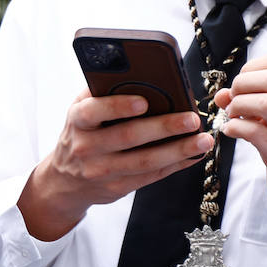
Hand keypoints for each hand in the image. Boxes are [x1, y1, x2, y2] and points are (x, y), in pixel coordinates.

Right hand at [18, 90, 212, 240]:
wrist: (64, 181)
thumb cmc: (82, 133)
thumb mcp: (82, 111)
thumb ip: (104, 95)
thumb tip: (146, 78)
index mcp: (77, 120)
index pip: (94, 111)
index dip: (118, 106)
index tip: (143, 102)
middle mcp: (86, 146)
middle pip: (128, 137)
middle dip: (164, 127)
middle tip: (192, 119)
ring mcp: (102, 171)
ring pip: (144, 161)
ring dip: (178, 150)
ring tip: (203, 140)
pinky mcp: (117, 188)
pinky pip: (151, 176)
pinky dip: (176, 164)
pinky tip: (194, 154)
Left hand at [213, 55, 266, 221]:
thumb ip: (249, 102)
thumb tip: (222, 94)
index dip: (252, 68)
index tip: (241, 85)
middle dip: (243, 84)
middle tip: (232, 100)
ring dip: (239, 106)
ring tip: (232, 116)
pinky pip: (256, 134)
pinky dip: (236, 129)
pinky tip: (230, 131)